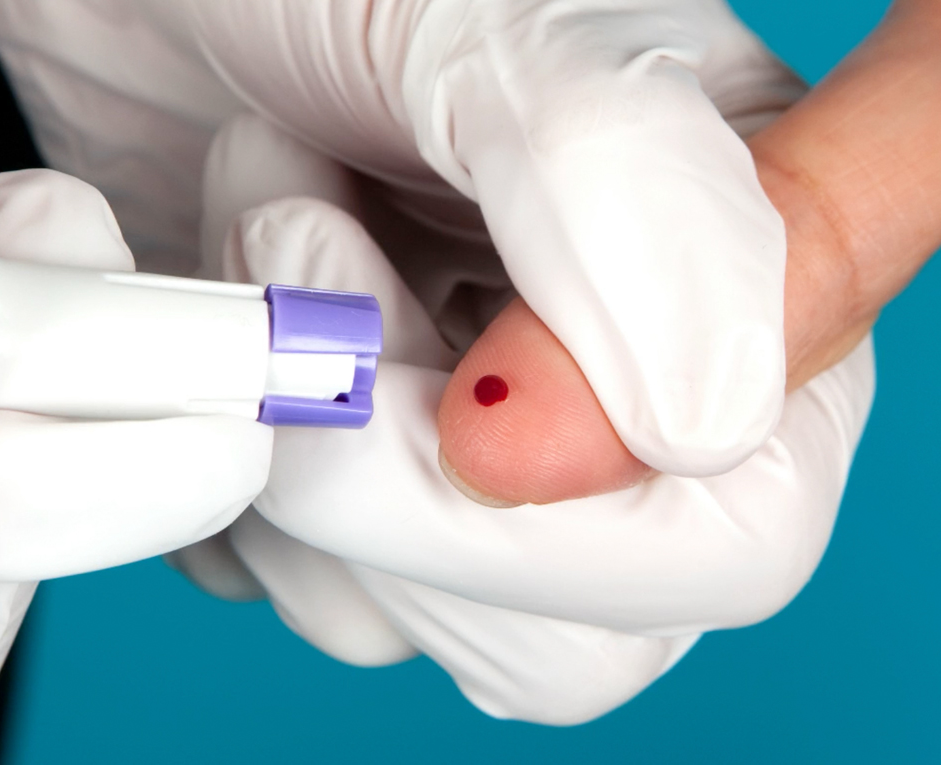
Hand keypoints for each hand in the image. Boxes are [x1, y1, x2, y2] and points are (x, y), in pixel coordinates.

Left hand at [165, 113, 873, 722]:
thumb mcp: (493, 26)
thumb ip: (630, 194)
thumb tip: (704, 422)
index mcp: (737, 297)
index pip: (734, 537)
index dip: (556, 514)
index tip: (403, 361)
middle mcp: (615, 407)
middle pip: (558, 636)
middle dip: (376, 472)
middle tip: (297, 241)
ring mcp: (466, 457)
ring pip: (393, 620)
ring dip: (274, 433)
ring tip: (262, 213)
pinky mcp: (333, 476)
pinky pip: (272, 580)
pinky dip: (203, 460)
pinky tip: (211, 297)